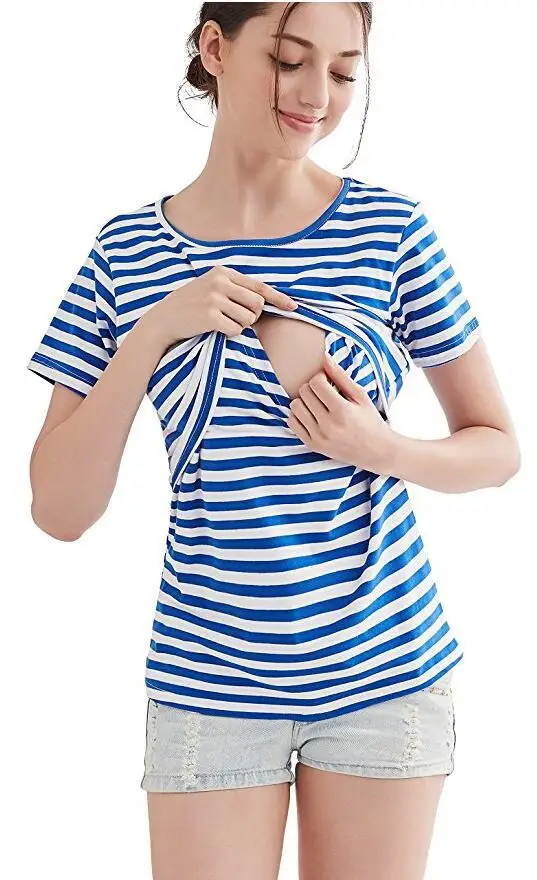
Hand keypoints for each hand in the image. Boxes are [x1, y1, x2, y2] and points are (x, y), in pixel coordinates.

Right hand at [140, 266, 296, 352]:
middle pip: (258, 303)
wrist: (163, 320)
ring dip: (241, 326)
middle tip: (236, 319)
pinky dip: (230, 333)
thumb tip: (265, 301)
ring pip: (248, 318)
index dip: (278, 298)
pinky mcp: (209, 315)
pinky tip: (215, 329)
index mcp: (223, 272)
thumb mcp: (211, 288)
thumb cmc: (191, 306)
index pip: (259, 286)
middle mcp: (220, 282)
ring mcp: (214, 297)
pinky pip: (236, 330)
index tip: (293, 307)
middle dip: (253, 316)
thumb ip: (234, 289)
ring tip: (222, 323)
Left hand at [286, 352, 395, 473]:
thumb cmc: (370, 421)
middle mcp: (328, 425)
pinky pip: (292, 423)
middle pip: (304, 392)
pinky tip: (311, 414)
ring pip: (295, 406)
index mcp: (342, 410)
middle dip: (312, 388)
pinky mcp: (312, 445)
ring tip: (316, 403)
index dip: (320, 378)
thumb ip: (340, 376)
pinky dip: (298, 415)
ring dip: (303, 401)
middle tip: (323, 392)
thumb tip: (323, 357)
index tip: (328, 382)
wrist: (377, 452)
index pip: (316, 382)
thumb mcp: (360, 396)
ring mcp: (319, 437)